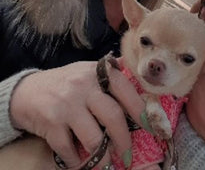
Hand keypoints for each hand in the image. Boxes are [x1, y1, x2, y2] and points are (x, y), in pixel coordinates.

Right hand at [10, 60, 144, 167]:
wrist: (27, 91)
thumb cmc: (65, 82)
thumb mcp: (87, 71)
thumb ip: (110, 73)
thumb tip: (137, 74)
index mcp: (96, 72)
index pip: (124, 88)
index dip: (139, 109)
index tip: (150, 126)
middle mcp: (83, 86)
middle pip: (113, 116)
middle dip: (124, 140)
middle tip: (129, 154)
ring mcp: (67, 105)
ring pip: (93, 137)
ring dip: (103, 157)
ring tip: (108, 164)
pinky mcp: (51, 123)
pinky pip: (69, 149)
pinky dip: (77, 162)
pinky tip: (81, 164)